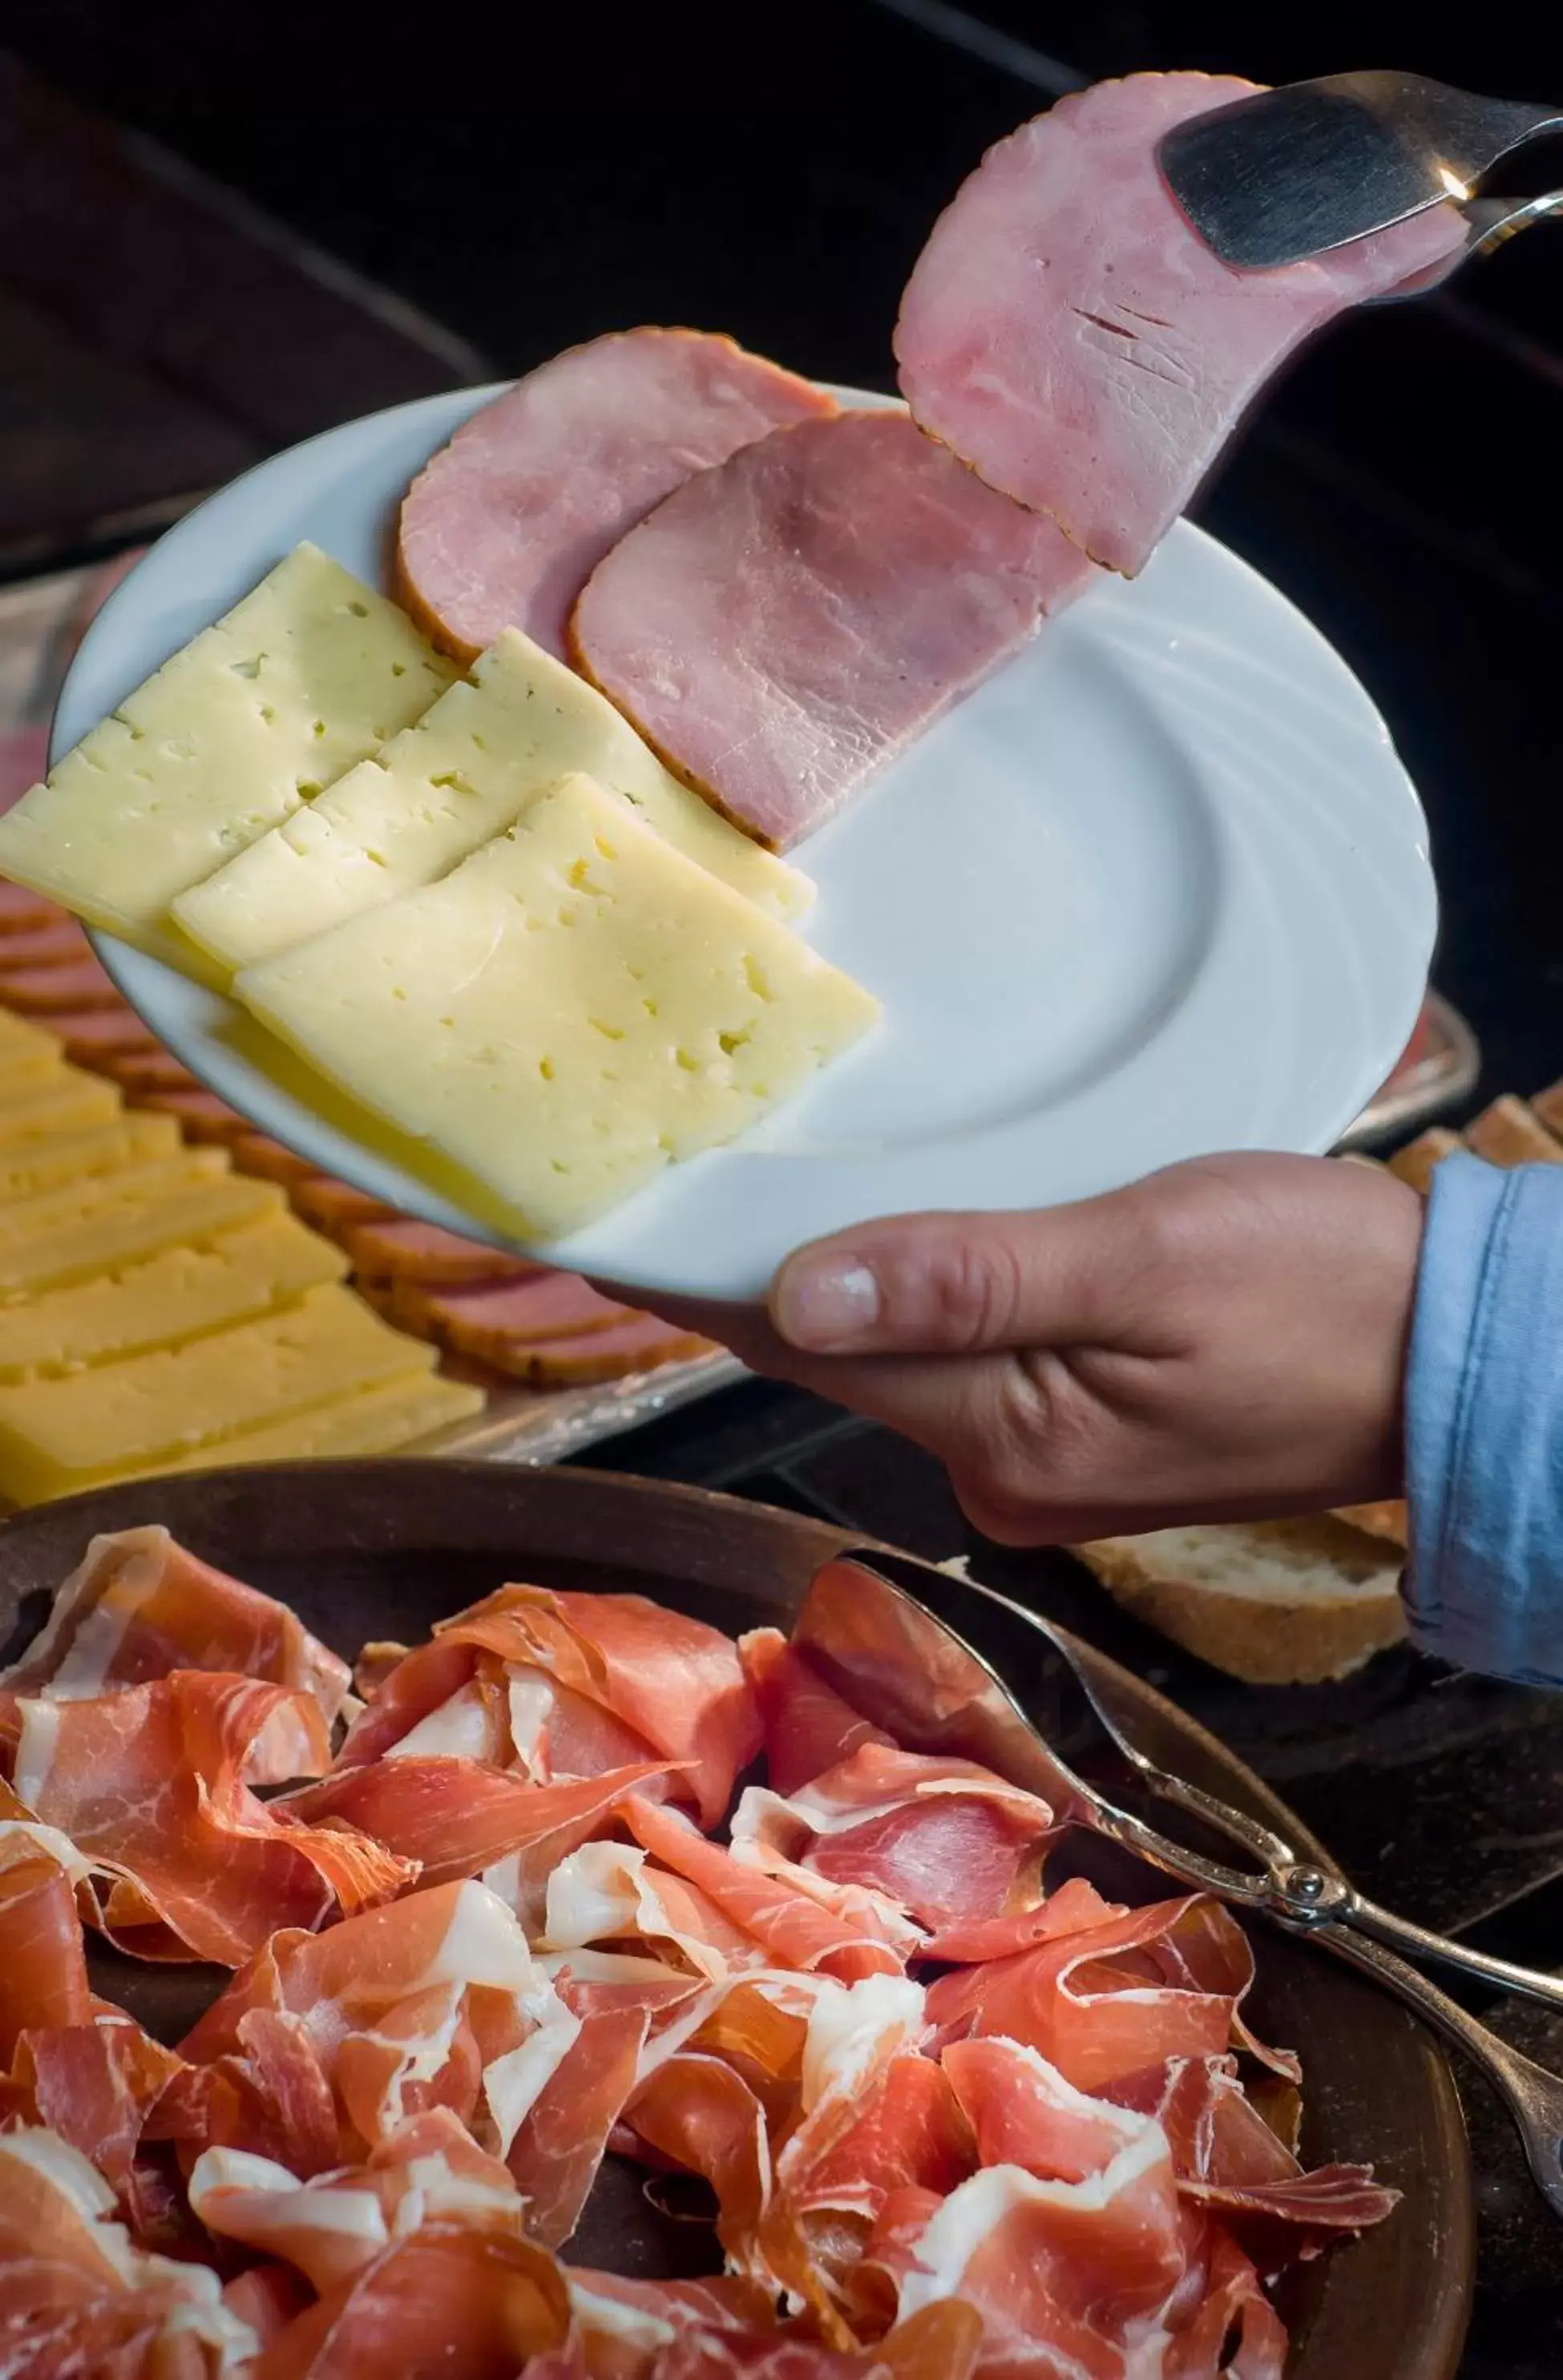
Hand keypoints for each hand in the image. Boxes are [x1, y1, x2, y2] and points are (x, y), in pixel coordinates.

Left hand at [665, 1153, 1423, 1545]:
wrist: (1454, 1358)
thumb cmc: (1324, 1296)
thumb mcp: (1148, 1261)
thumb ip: (972, 1274)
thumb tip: (803, 1288)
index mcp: (1001, 1433)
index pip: (798, 1339)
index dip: (695, 1270)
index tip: (603, 1203)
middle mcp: (998, 1466)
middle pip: (834, 1344)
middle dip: (755, 1254)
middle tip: (672, 1140)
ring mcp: (1036, 1457)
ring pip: (895, 1343)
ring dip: (839, 1262)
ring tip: (758, 1160)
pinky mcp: (1076, 1427)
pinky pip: (959, 1345)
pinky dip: (919, 1281)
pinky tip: (900, 1215)